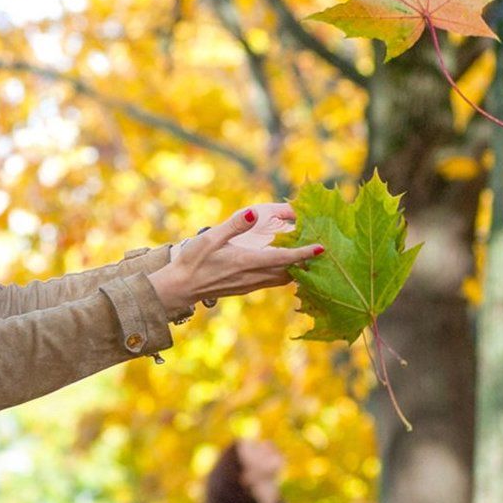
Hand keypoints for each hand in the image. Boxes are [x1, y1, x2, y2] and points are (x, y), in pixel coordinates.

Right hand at [148, 206, 322, 313]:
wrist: (181, 287)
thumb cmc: (193, 260)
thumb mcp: (210, 238)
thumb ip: (233, 225)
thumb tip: (252, 214)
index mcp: (246, 262)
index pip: (282, 259)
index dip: (303, 254)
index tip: (321, 248)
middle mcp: (252, 276)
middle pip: (289, 272)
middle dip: (306, 262)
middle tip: (321, 247)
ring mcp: (250, 284)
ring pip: (283, 279)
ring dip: (297, 269)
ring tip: (308, 255)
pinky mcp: (247, 287)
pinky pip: (273, 282)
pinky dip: (284, 273)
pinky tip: (287, 265)